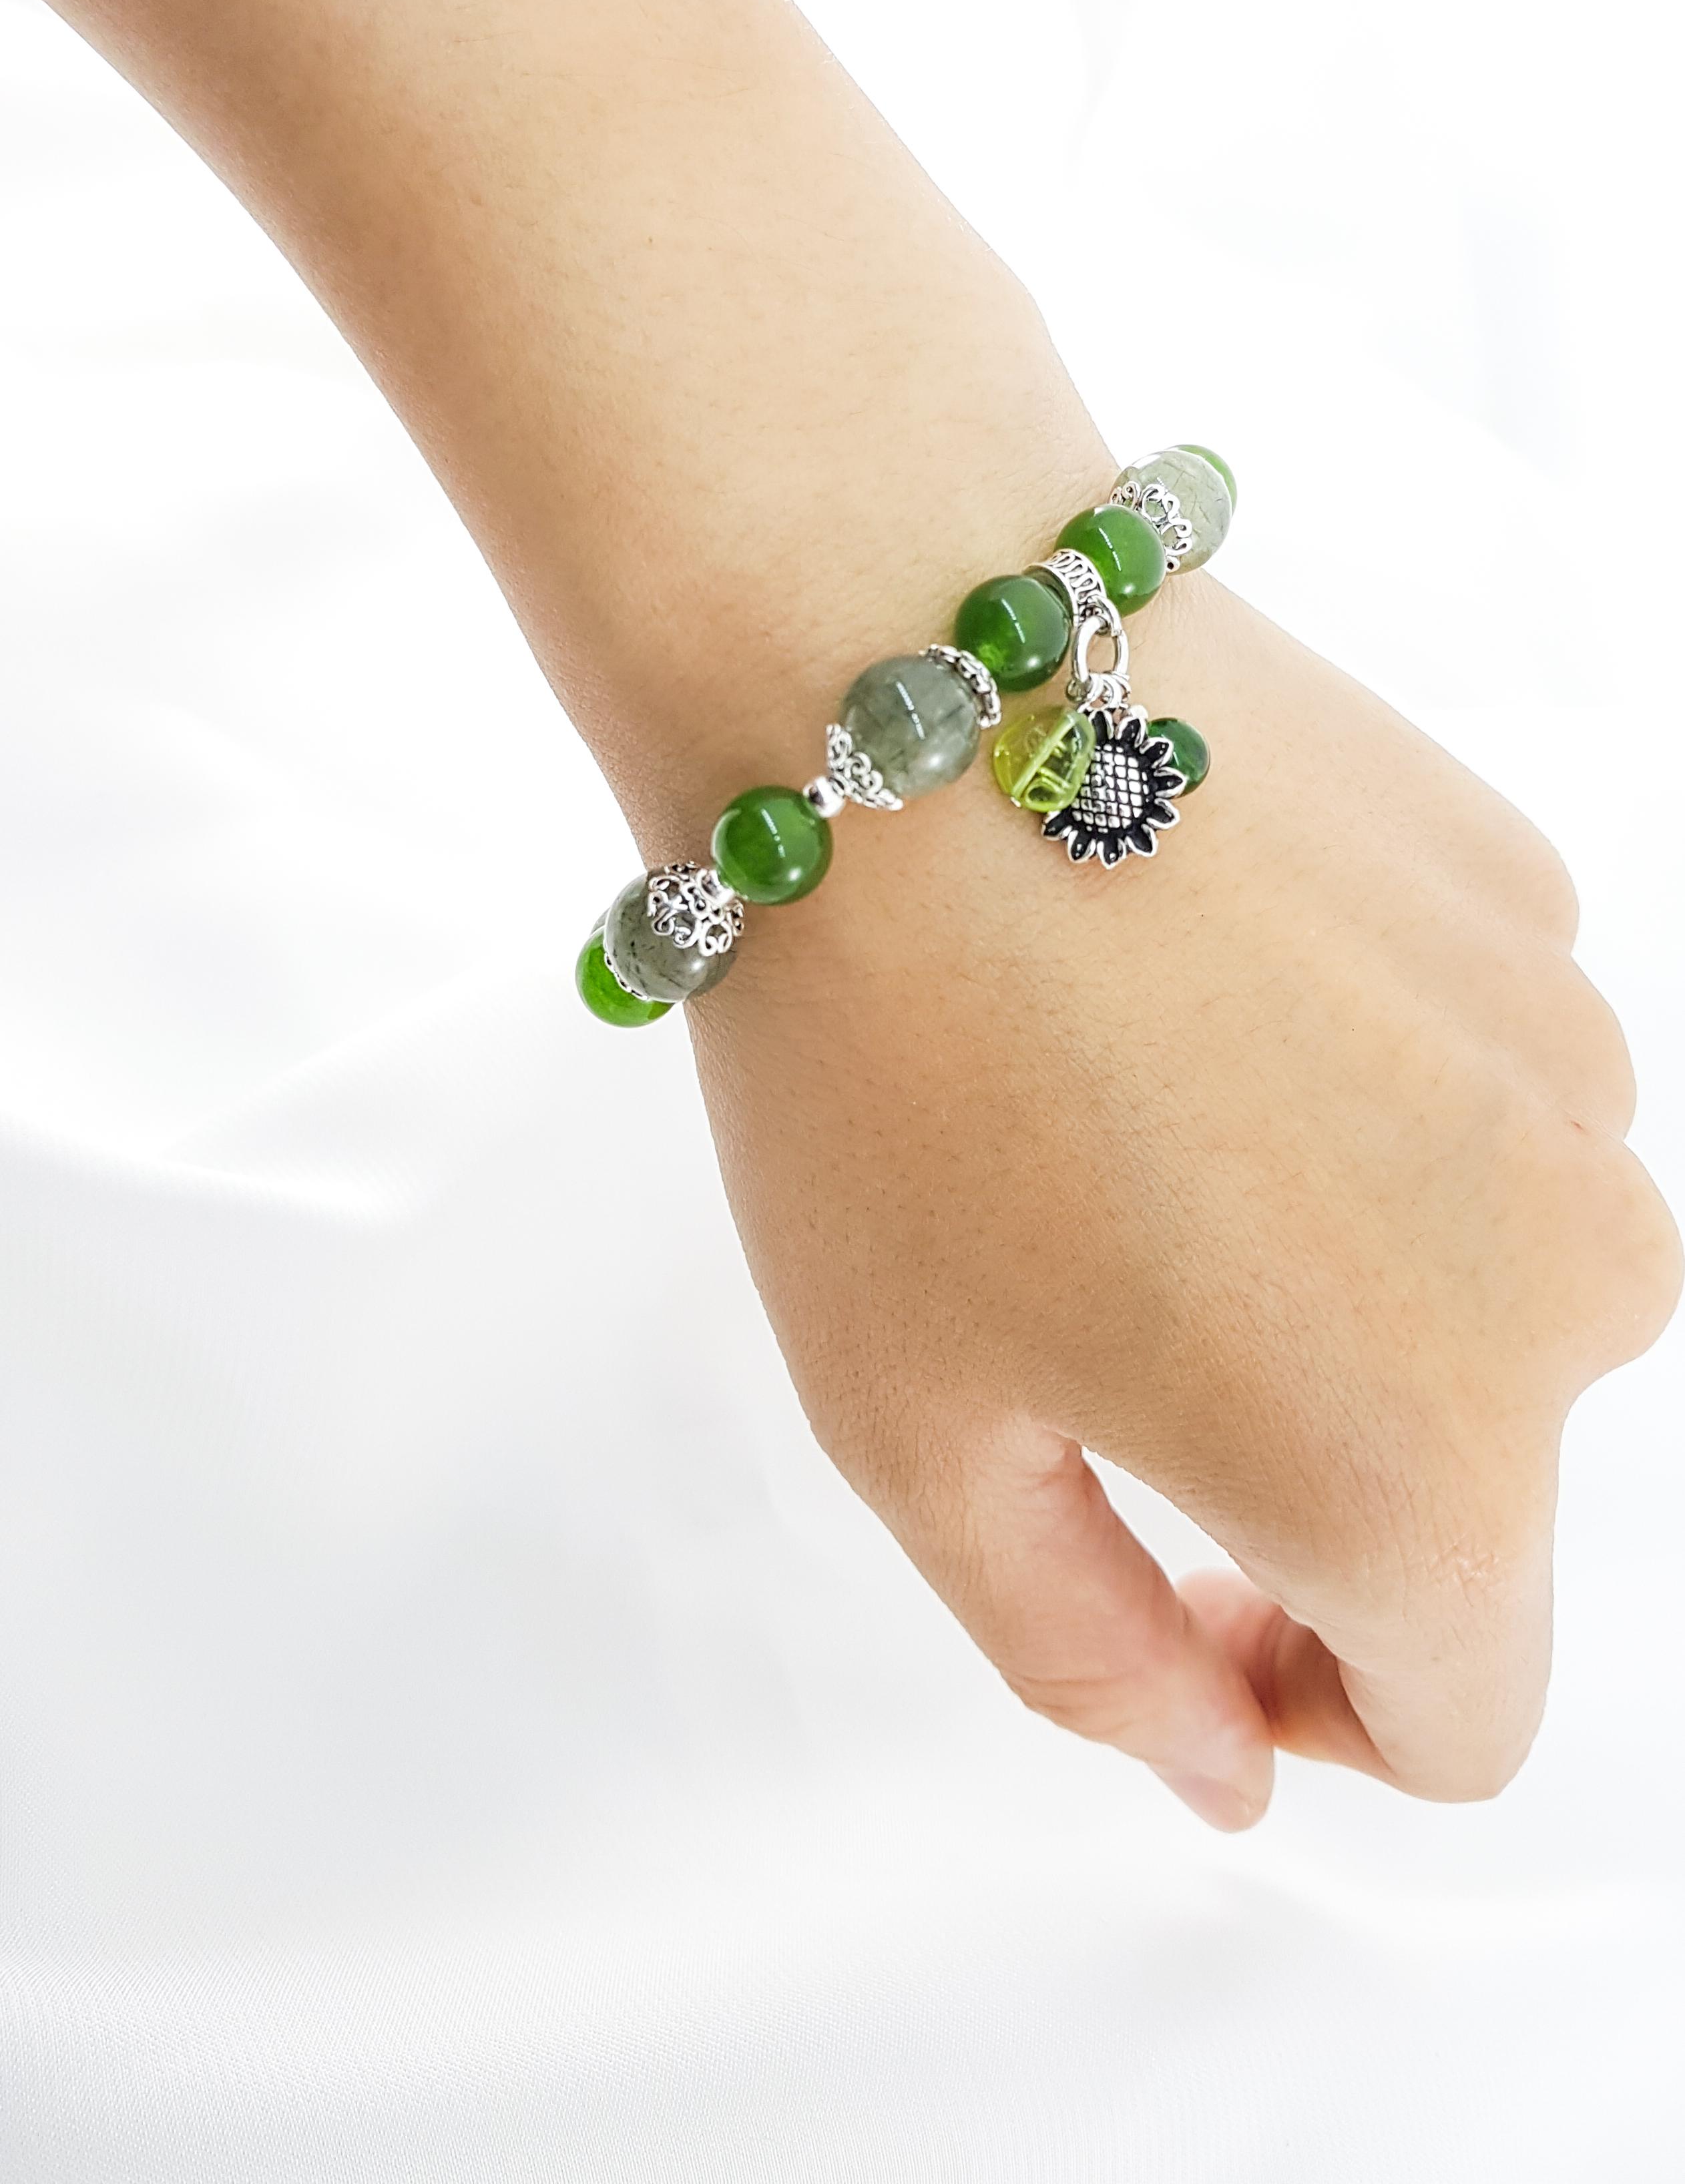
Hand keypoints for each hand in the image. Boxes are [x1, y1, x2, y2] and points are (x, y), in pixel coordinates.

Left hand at [688, 575, 1679, 1826]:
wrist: (907, 684)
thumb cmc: (873, 1079)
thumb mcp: (921, 1438)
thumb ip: (1097, 1661)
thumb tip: (1234, 1765)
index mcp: (1425, 1463)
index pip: (1462, 1719)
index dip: (1306, 1696)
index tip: (1173, 1585)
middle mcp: (1573, 1280)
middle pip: (1474, 1479)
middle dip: (1308, 1459)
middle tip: (1088, 1310)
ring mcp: (1577, 1069)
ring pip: (1481, 1262)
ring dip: (1338, 1252)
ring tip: (1129, 1117)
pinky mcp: (1535, 902)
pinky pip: (1471, 1078)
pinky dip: (1358, 1083)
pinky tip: (1194, 982)